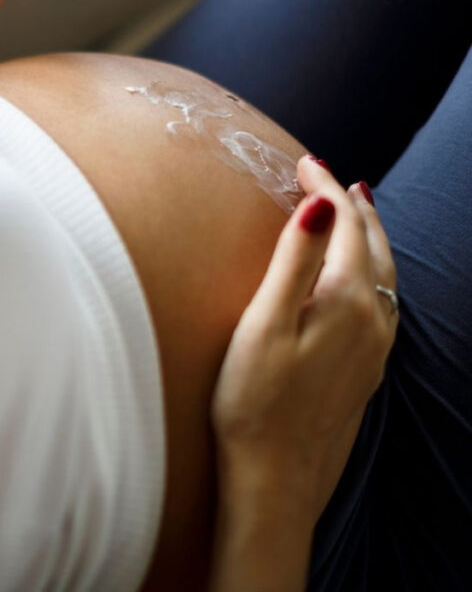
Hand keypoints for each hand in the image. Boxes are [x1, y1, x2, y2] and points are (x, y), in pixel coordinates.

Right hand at [211, 155, 397, 525]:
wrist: (276, 477)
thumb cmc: (255, 401)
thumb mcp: (264, 324)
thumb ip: (294, 261)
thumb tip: (320, 203)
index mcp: (345, 301)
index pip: (343, 226)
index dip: (324, 189)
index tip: (305, 162)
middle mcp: (372, 321)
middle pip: (372, 246)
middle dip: (353, 207)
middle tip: (334, 177)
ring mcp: (374, 348)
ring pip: (384, 275)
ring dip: (369, 237)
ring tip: (356, 214)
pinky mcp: (367, 370)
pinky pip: (382, 302)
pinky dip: (372, 272)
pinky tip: (358, 281)